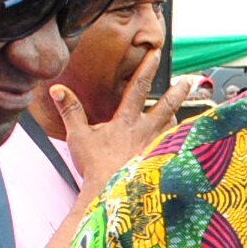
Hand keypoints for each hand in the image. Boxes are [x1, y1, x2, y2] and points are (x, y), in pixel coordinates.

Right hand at [51, 47, 195, 198]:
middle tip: (189, 79)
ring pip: (173, 127)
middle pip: (167, 105)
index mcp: (127, 121)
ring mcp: (156, 148)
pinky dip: (180, 142)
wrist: (110, 193)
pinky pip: (176, 148)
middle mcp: (146, 131)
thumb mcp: (77, 136)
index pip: (138, 88)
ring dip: (178, 117)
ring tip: (181, 111)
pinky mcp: (161, 163)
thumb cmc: (94, 166)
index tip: (156, 54)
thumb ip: (70, 110)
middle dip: (179, 90)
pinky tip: (184, 142)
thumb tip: (57, 89)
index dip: (147, 68)